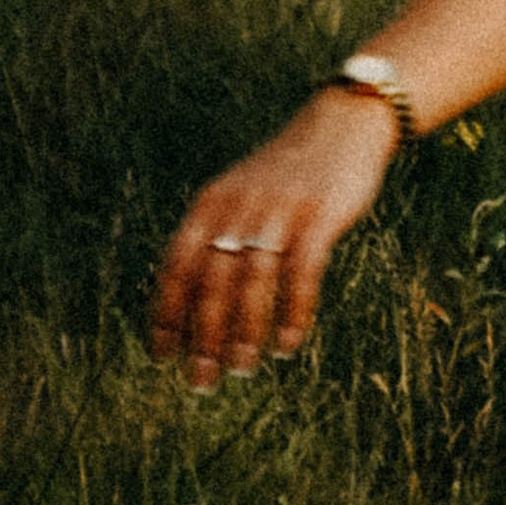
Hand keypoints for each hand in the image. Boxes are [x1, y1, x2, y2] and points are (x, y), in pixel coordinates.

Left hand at [149, 91, 402, 391]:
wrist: (343, 123)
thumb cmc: (289, 172)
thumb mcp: (241, 193)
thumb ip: (217, 234)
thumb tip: (194, 301)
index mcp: (211, 203)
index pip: (176, 267)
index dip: (166, 314)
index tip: (162, 357)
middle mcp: (238, 207)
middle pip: (212, 282)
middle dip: (203, 336)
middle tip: (202, 381)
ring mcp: (279, 211)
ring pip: (252, 282)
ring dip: (245, 332)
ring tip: (242, 369)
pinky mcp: (319, 216)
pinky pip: (301, 273)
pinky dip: (293, 312)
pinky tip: (288, 344)